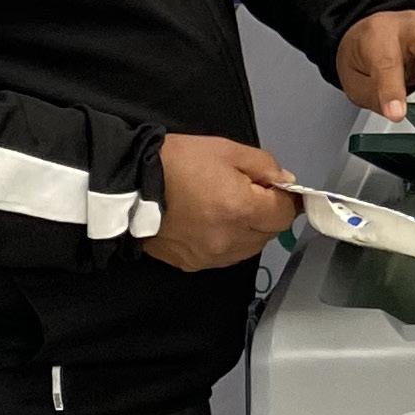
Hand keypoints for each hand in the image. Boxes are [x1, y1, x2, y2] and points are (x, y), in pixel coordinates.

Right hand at [143, 135, 298, 271]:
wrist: (128, 185)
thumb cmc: (178, 162)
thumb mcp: (227, 150)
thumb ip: (264, 165)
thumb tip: (286, 183)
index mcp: (241, 209)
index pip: (284, 214)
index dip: (286, 199)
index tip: (278, 189)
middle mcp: (230, 239)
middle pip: (270, 233)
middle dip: (267, 214)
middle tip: (249, 193)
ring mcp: (211, 256)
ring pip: (249, 248)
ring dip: (250, 231)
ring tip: (229, 209)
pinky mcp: (193, 264)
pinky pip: (225, 256)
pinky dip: (228, 242)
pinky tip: (212, 224)